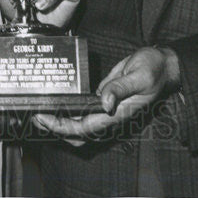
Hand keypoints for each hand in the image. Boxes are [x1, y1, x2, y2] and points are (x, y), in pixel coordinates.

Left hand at [32, 46, 179, 144]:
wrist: (162, 64)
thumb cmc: (154, 70)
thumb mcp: (140, 76)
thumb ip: (121, 88)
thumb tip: (104, 102)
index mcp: (117, 114)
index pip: (84, 127)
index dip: (62, 126)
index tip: (44, 117)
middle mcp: (109, 115)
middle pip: (78, 133)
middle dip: (55, 128)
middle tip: (34, 115)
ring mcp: (105, 108)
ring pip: (78, 124)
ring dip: (59, 122)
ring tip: (38, 111)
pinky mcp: (102, 98)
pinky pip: (82, 110)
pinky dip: (68, 110)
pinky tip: (55, 100)